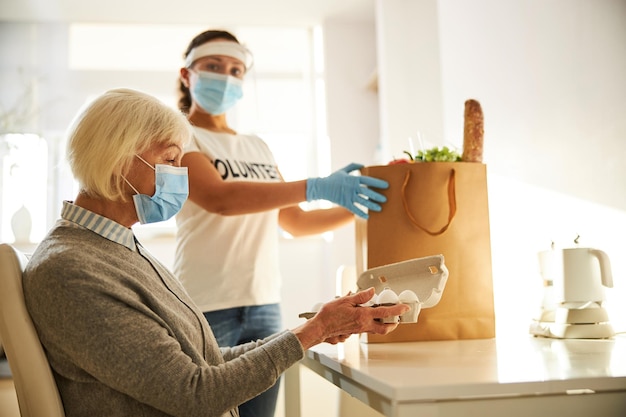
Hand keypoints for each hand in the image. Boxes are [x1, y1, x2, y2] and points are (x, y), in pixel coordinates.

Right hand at [293, 288, 408, 349]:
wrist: (321, 327)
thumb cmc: (330, 314)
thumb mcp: (345, 300)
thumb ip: (360, 296)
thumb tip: (371, 291)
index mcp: (363, 315)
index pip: (384, 313)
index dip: (397, 310)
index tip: (405, 308)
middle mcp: (364, 325)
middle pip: (385, 328)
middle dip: (394, 324)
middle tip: (398, 317)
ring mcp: (360, 330)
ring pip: (378, 330)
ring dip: (385, 324)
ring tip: (386, 316)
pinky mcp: (356, 331)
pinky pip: (369, 329)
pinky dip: (374, 324)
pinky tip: (370, 317)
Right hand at [305, 163, 388, 218]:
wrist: (321, 187)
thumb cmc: (332, 178)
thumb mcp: (343, 171)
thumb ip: (353, 166)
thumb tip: (363, 165)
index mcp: (353, 179)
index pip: (368, 180)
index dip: (378, 183)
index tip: (386, 185)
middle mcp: (352, 188)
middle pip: (367, 192)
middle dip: (377, 196)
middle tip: (385, 199)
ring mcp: (349, 196)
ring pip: (363, 201)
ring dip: (372, 205)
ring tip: (380, 208)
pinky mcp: (345, 203)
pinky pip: (354, 209)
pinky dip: (361, 213)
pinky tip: (368, 217)